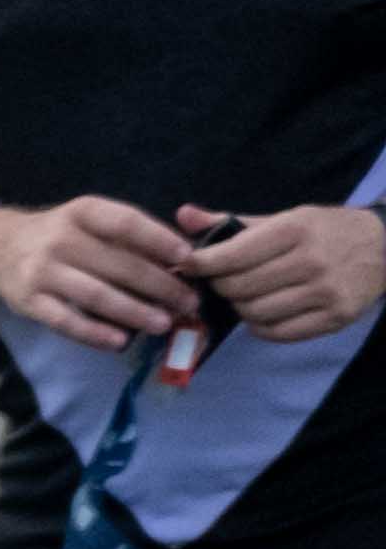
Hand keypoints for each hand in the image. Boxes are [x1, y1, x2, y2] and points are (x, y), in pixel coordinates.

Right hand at [0, 193, 205, 350]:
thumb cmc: (61, 236)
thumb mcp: (89, 222)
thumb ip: (128, 238)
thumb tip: (181, 263)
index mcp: (82, 212)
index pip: (126, 224)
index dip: (159, 240)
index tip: (189, 258)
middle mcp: (60, 239)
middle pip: (118, 264)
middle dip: (159, 285)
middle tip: (188, 302)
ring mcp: (41, 272)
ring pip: (96, 295)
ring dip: (134, 311)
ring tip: (164, 324)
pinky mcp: (28, 302)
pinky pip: (66, 321)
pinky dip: (95, 333)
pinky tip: (120, 341)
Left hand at [190, 203, 385, 348]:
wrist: (385, 248)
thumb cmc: (325, 231)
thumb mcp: (284, 218)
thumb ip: (231, 221)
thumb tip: (183, 215)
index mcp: (295, 230)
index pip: (232, 255)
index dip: (202, 263)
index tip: (190, 265)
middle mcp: (311, 261)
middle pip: (238, 288)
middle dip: (221, 286)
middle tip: (223, 281)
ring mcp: (325, 292)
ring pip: (254, 313)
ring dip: (240, 307)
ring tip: (247, 295)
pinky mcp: (334, 318)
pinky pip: (277, 333)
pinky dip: (260, 326)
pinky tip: (265, 312)